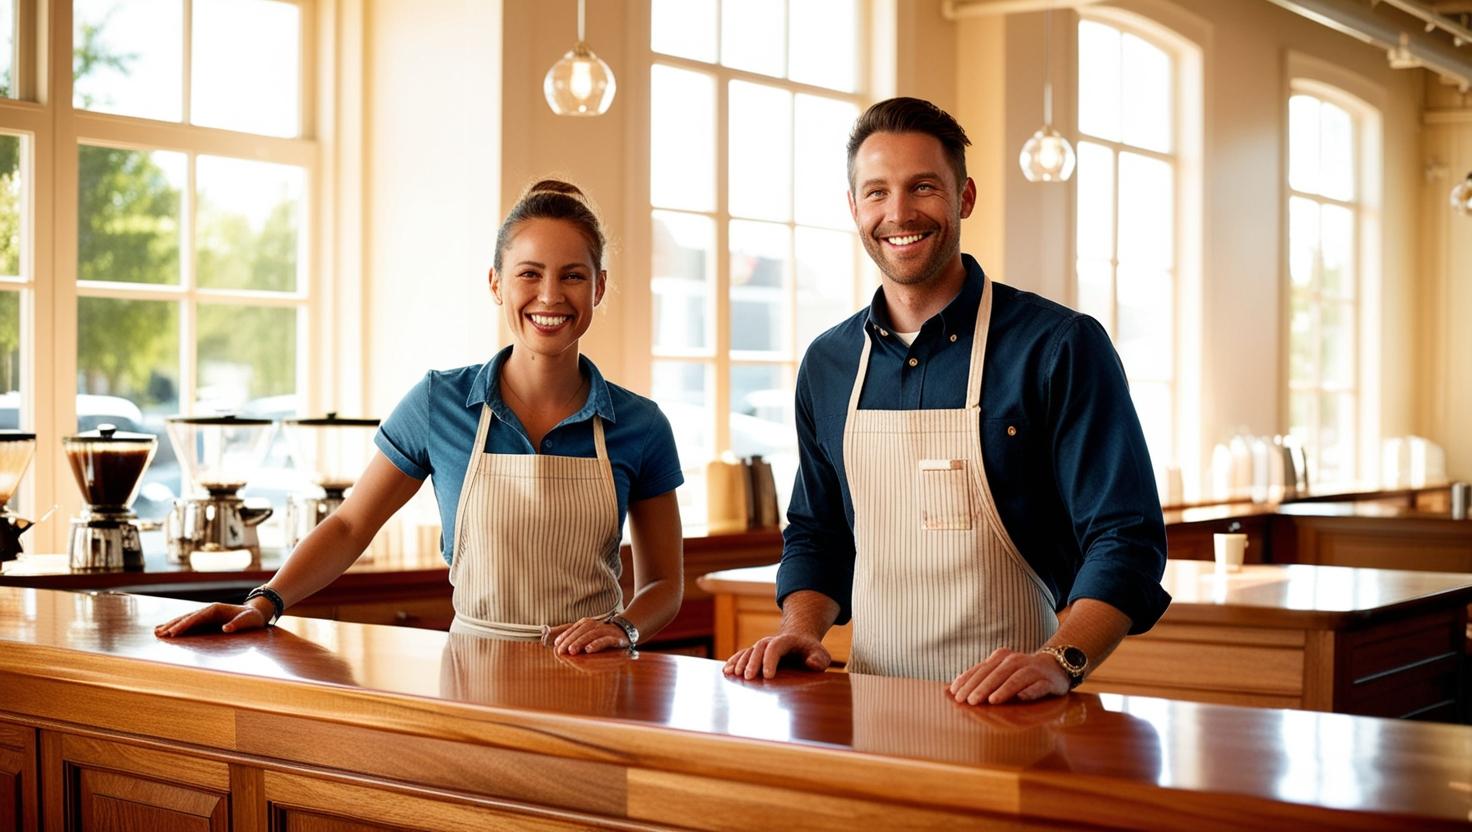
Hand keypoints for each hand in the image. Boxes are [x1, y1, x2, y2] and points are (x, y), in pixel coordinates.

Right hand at [154, 602, 268, 637]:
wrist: (255, 614)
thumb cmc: (252, 618)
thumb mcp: (249, 620)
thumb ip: (239, 623)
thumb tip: (226, 628)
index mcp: (215, 609)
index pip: (196, 617)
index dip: (184, 625)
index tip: (173, 633)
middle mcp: (208, 610)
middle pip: (187, 617)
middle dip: (173, 625)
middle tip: (159, 634)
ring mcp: (205, 615)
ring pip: (185, 619)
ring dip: (171, 625)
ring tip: (156, 632)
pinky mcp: (205, 621)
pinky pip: (188, 624)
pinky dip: (177, 626)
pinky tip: (166, 630)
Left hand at [548, 617, 628, 654]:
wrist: (625, 631)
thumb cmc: (601, 635)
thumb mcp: (585, 633)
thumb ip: (570, 635)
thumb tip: (550, 638)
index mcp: (586, 623)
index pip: (573, 628)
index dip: (564, 636)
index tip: (556, 645)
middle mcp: (595, 625)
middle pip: (580, 631)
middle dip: (570, 640)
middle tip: (561, 650)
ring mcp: (606, 631)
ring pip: (591, 635)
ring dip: (580, 642)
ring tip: (572, 651)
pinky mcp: (615, 638)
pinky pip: (605, 640)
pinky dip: (596, 644)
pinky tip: (589, 649)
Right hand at [723, 632, 830, 678]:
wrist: (799, 641)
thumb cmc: (811, 652)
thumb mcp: (821, 655)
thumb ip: (819, 659)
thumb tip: (811, 664)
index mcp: (787, 640)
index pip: (776, 647)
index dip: (770, 660)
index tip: (768, 676)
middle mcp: (771, 641)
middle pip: (759, 648)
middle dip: (752, 662)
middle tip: (748, 678)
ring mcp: (762, 647)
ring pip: (748, 651)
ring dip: (740, 662)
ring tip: (732, 675)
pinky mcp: (755, 653)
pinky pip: (742, 654)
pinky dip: (734, 661)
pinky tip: (726, 671)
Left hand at [949, 648, 1068, 704]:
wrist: (1054, 666)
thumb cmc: (1018, 673)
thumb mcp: (998, 671)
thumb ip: (978, 678)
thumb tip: (951, 690)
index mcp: (1000, 657)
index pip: (981, 669)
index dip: (967, 681)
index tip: (955, 695)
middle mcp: (1016, 661)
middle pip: (996, 674)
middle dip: (982, 688)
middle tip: (970, 701)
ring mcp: (1033, 670)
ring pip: (1016, 679)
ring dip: (1004, 690)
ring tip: (992, 701)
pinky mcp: (1048, 681)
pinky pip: (1039, 686)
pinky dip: (1030, 691)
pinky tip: (1022, 698)